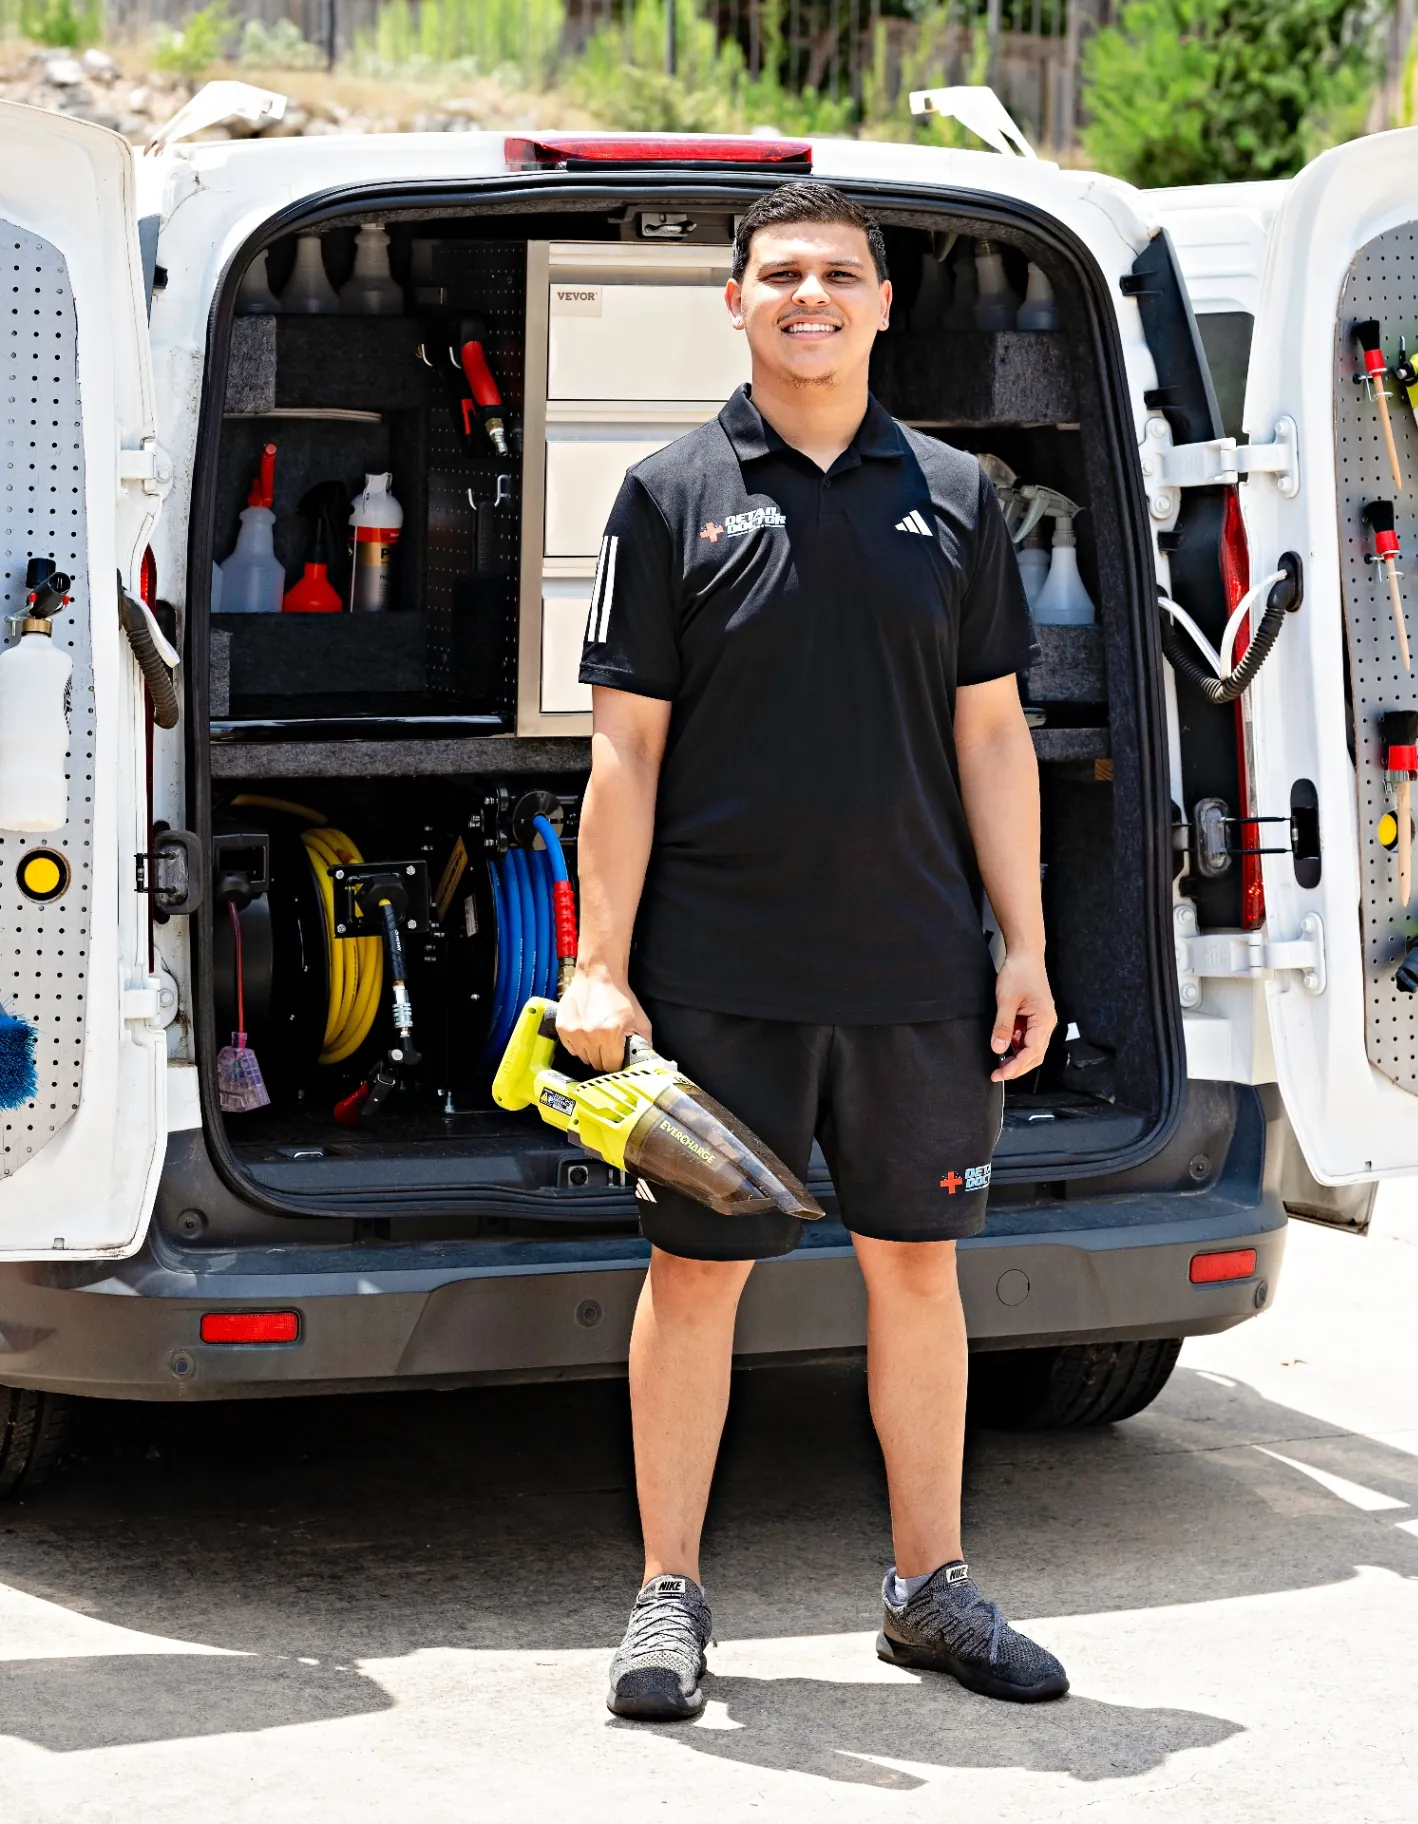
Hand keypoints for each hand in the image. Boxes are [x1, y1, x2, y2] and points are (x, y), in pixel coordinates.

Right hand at [555, 966, 651, 1073]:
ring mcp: (574, 1031)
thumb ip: (644, 1044)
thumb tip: (644, 1063)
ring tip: (597, 1039)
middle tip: (608, 1047)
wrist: (598, 975)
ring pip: (583, 1058)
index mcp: (611, 1034)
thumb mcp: (640, 1020)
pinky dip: (578, 1046)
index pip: (611, 1065)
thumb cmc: (620, 998)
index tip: (617, 1057)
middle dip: (604, 1058)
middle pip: (596, 1063)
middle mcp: (590, 1034)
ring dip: (591, 1053)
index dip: (616, 1063)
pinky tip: (586, 1034)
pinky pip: (571, 1049)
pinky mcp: (562, 1028)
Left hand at [990, 951, 1055, 1082]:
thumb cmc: (1019, 972)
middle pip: (1035, 1056)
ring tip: (999, 1064)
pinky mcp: (1035, 1018)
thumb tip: (999, 1048)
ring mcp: (1042, 1021)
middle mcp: (1047, 1023)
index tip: (1000, 1074)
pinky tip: (1004, 1046)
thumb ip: (1003, 1026)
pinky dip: (1016, 1046)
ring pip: (1031, 1049)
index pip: (1032, 1052)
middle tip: (997, 1074)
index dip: (1016, 1066)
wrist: (1025, 955)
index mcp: (1044, 1020)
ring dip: (1016, 1058)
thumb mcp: (1006, 1000)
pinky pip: (1027, 1038)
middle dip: (1017, 1068)